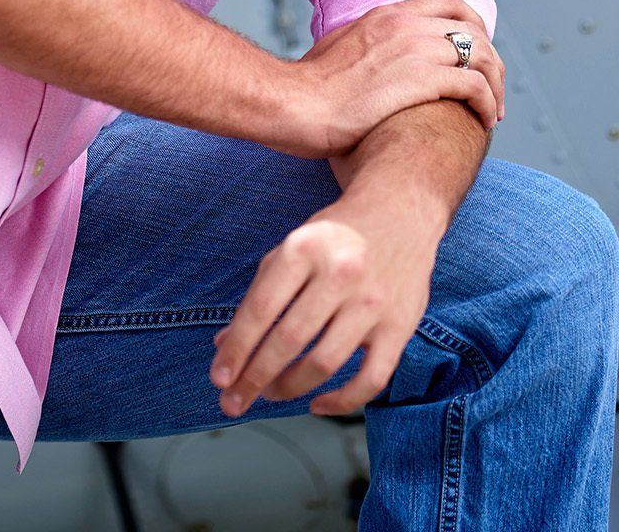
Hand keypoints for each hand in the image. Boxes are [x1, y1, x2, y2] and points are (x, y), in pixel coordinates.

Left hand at [208, 191, 435, 418]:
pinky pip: (371, 379)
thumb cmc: (335, 236)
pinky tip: (317, 404)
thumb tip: (225, 345)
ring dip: (290, 388)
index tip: (218, 378)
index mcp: (304, 248)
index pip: (261, 308)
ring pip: (325, 363)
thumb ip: (260, 293)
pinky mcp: (400, 327)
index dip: (237, 348)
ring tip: (270, 394)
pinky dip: (342, 401)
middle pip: (289, 340)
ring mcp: (372, 302)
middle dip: (255, 377)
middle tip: (233, 402)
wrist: (399, 213)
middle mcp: (340, 273)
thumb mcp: (293, 247)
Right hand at [269, 0, 504, 159]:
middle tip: (493, 86)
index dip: (473, 25)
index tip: (476, 53)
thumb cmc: (308, 89)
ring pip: (480, 55)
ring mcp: (414, 50)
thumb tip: (364, 54)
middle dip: (491, 57)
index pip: (449, 2)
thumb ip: (362, 44)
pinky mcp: (420, 80)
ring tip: (494, 110)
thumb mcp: (337, 49)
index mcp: (385, 14)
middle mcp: (405, 24)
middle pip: (473, 27)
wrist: (293, 104)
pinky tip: (484, 120)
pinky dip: (486, 102)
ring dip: (495, 83)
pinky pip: (473, 84)